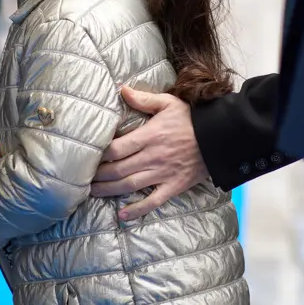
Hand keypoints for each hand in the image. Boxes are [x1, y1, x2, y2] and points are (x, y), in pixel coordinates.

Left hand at [92, 86, 208, 216]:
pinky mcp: (174, 186)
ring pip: (130, 185)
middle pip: (118, 169)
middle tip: (82, 177)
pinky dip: (138, 209)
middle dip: (98, 175)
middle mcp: (153, 157)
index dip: (100, 154)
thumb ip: (143, 99)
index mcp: (150, 136)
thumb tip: (121, 89)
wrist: (221, 137)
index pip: (117, 148)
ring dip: (109, 191)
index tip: (88, 156)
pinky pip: (153, 201)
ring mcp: (163, 174)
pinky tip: (123, 215)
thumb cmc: (193, 118)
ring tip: (92, 192)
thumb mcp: (168, 103)